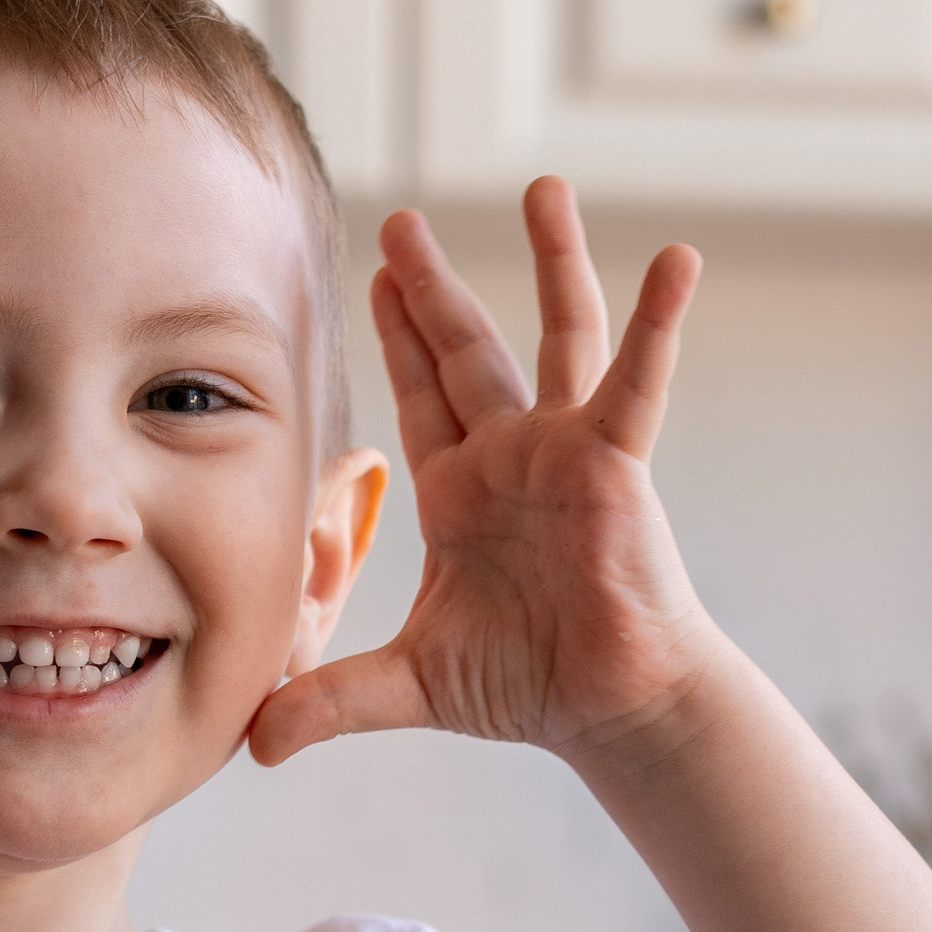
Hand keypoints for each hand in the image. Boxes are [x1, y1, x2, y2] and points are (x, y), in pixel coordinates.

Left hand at [251, 177, 721, 768]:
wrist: (608, 708)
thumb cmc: (524, 685)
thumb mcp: (406, 687)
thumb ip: (327, 702)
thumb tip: (253, 745)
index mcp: (459, 490)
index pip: (417, 397)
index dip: (394, 339)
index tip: (370, 276)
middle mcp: (510, 454)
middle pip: (463, 349)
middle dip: (429, 287)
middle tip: (398, 219)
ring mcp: (566, 449)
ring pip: (554, 335)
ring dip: (551, 261)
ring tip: (544, 187)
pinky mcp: (616, 463)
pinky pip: (638, 381)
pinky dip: (660, 321)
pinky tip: (679, 259)